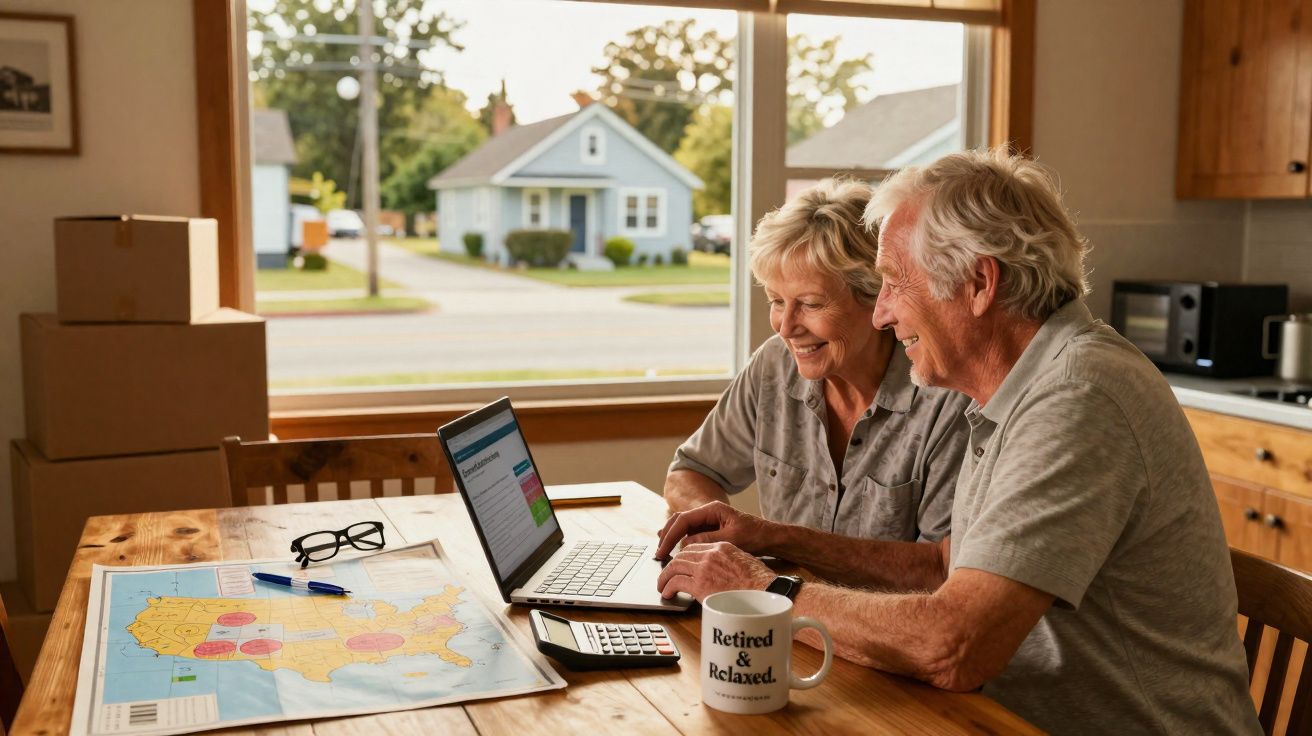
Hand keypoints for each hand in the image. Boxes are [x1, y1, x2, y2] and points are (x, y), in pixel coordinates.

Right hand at [654, 501, 776, 559]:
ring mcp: (708, 521)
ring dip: (672, 538)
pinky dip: (680, 540)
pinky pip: (690, 533)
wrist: (769, 538)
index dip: (670, 536)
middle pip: (679, 520)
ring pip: (683, 526)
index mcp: (712, 509)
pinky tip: (672, 547)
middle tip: (658, 552)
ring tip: (661, 551)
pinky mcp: (710, 530)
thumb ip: (707, 540)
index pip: (683, 520)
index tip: (663, 550)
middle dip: (667, 535)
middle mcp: (708, 512)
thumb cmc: (755, 536)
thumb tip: (685, 544)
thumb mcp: (731, 539)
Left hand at [656, 542, 774, 601]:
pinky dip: (668, 587)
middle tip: (665, 575)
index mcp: (722, 546)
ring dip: (665, 577)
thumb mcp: (743, 561)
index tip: (678, 564)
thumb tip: (719, 572)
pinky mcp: (700, 585)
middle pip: (681, 556)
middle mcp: (710, 554)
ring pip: (675, 567)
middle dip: (670, 566)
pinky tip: (667, 593)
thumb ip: (727, 562)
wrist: (766, 591)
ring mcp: (704, 569)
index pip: (694, 547)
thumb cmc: (760, 582)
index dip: (683, 556)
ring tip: (662, 586)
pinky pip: (676, 583)